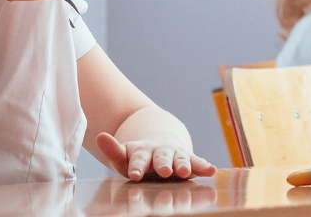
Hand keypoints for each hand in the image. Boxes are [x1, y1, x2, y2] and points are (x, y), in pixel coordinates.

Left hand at [97, 131, 216, 180]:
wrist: (162, 142)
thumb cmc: (139, 158)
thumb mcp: (125, 156)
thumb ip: (113, 150)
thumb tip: (99, 136)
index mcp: (143, 152)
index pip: (139, 159)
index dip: (138, 166)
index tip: (136, 174)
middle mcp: (161, 152)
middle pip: (162, 157)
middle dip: (163, 164)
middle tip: (165, 171)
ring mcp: (175, 155)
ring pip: (180, 159)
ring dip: (183, 165)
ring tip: (185, 172)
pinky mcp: (189, 161)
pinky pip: (197, 163)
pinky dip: (204, 166)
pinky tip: (211, 171)